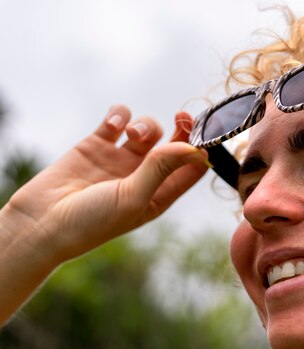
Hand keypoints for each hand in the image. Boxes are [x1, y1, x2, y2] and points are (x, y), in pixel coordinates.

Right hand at [2, 104, 208, 265]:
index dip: (202, 149)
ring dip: (146, 125)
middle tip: (183, 117)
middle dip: (182, 129)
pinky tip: (115, 125)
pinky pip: (118, 120)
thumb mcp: (134, 197)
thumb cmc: (93, 221)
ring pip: (148, 129)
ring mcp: (121, 159)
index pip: (192, 168)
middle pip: (175, 144)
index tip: (207, 133)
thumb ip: (162, 168)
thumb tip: (196, 148)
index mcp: (160, 194)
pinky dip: (121, 115)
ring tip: (132, 135)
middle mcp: (144, 175)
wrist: (42, 223)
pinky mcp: (97, 144)